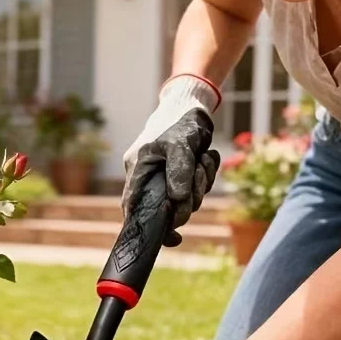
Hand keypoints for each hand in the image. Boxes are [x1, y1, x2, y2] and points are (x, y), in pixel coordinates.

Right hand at [123, 75, 221, 246]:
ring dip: (200, 185)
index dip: (146, 226)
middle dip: (188, 199)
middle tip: (199, 179)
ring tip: (204, 160)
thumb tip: (178, 200)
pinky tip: (207, 159)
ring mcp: (163, 176)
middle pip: (164, 207)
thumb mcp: (181, 144)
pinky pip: (192, 188)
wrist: (193, 102)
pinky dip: (204, 177)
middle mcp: (146, 176)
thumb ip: (179, 172)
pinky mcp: (178, 174)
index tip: (168, 237)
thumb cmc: (181, 120)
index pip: (133, 207)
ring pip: (182, 199)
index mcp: (137, 169)